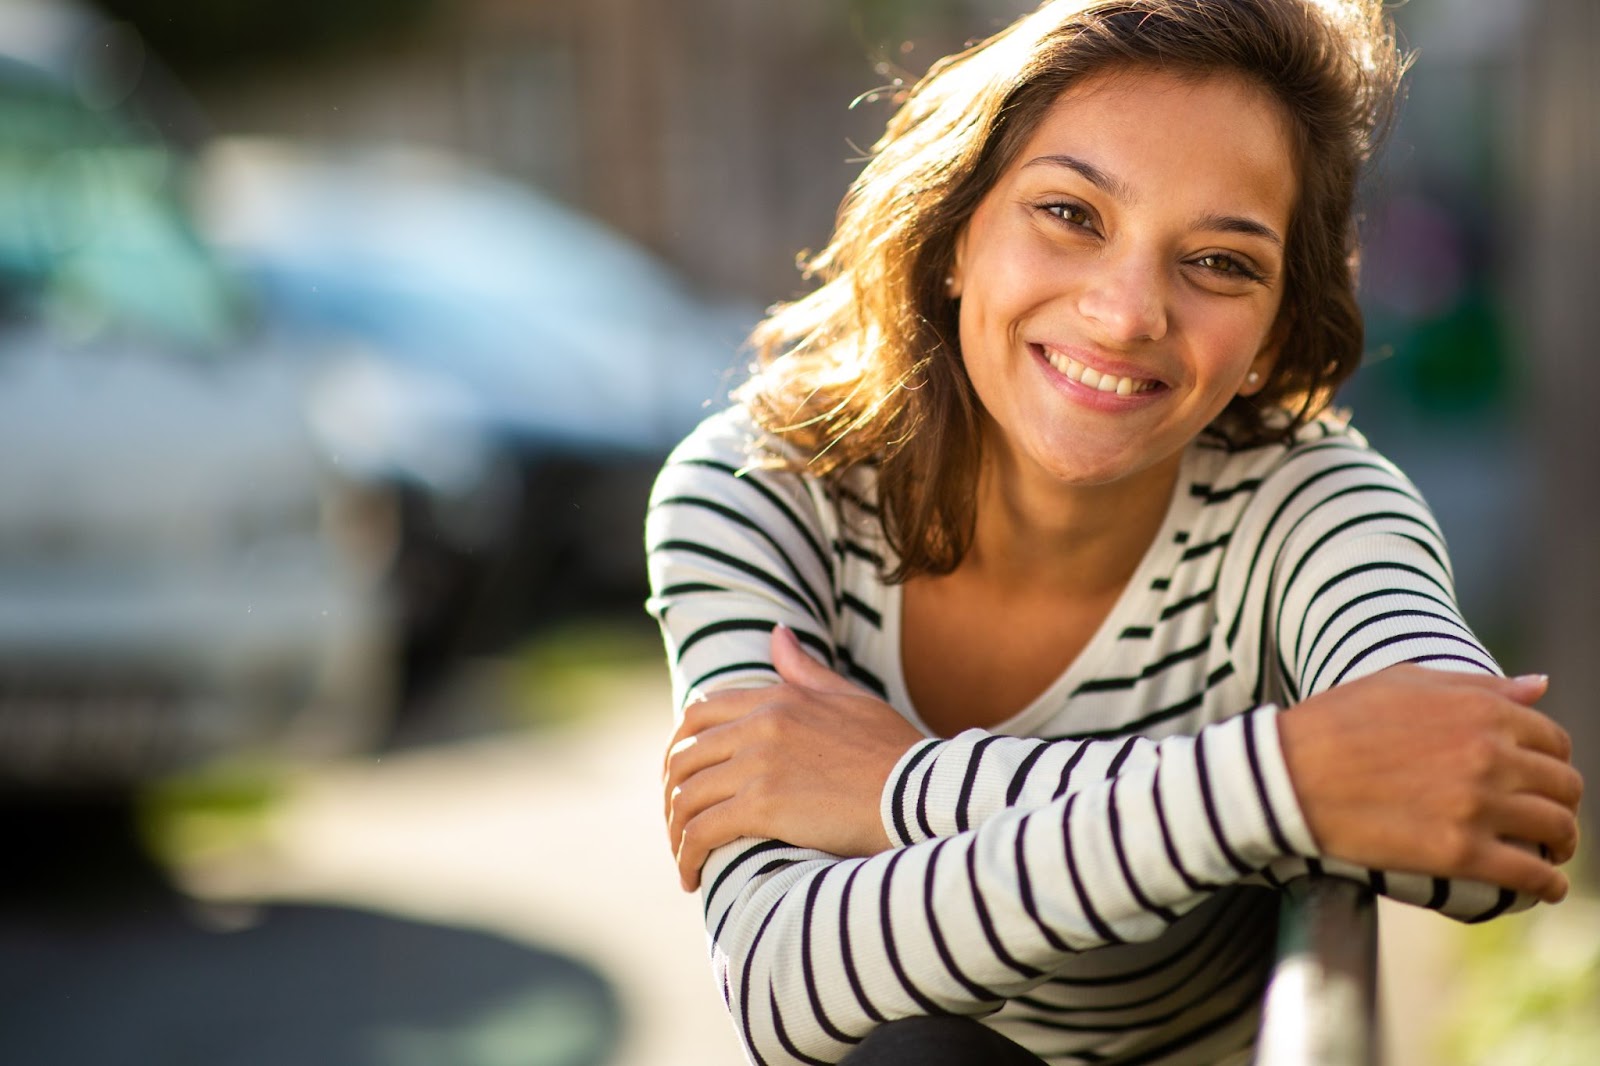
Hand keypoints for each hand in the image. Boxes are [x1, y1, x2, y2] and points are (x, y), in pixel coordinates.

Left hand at [663, 625, 925, 890]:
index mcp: (777, 697)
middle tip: (676, 825)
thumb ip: (805, 671)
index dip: (679, 748)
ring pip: (686, 797)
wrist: (921, 793)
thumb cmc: (894, 752)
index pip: (700, 713)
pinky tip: (692, 877)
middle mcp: (760, 724)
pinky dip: (687, 855)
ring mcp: (759, 763)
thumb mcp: (850, 698)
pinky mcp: (764, 805)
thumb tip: (776, 633)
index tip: (679, 779)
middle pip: (684, 756)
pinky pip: (703, 831)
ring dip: (675, 832)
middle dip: (670, 794)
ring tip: (683, 858)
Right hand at [1278, 666, 1582, 902]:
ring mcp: (1477, 805)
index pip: (1553, 741)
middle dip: (1563, 804)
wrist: (1288, 774)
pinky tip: (1546, 887)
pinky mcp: (1459, 852)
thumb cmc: (1338, 721)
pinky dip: (1549, 884)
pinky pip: (1530, 873)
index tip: (1540, 780)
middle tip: (1549, 819)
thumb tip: (1540, 685)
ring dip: (1563, 845)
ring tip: (1551, 854)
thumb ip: (1478, 684)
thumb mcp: (1405, 682)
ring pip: (1556, 830)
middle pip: (1563, 787)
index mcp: (1481, 711)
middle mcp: (1490, 755)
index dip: (1553, 762)